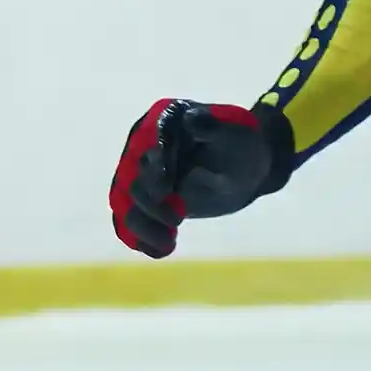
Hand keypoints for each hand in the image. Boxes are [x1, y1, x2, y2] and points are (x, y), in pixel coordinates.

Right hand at [109, 98, 292, 258]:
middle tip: (177, 219)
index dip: (154, 166)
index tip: (167, 189)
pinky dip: (141, 238)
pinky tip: (162, 250)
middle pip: (131, 176)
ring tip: (169, 242)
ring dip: (142, 225)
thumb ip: (212, 127)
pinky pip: (132, 221)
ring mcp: (144, 175)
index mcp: (165, 121)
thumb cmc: (242, 145)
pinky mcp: (148, 201)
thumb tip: (192, 120)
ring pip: (125, 203)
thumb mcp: (235, 134)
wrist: (245, 170)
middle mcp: (145, 145)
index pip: (149, 141)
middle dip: (149, 202)